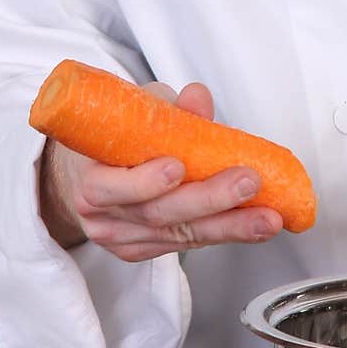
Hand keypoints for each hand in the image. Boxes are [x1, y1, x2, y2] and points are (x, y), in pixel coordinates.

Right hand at [38, 80, 283, 260]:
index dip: (144, 181)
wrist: (79, 177)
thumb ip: (166, 108)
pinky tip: (253, 225)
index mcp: (89, 178)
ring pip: (179, 235)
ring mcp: (124, 239)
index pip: (111, 187)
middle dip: (208, 200)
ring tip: (267, 216)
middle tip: (247, 182)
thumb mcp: (130, 113)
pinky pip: (187, 244)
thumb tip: (198, 97)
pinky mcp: (145, 250)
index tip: (177, 167)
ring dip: (230, 226)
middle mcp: (103, 217)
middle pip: (158, 214)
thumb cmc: (109, 139)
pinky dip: (223, 233)